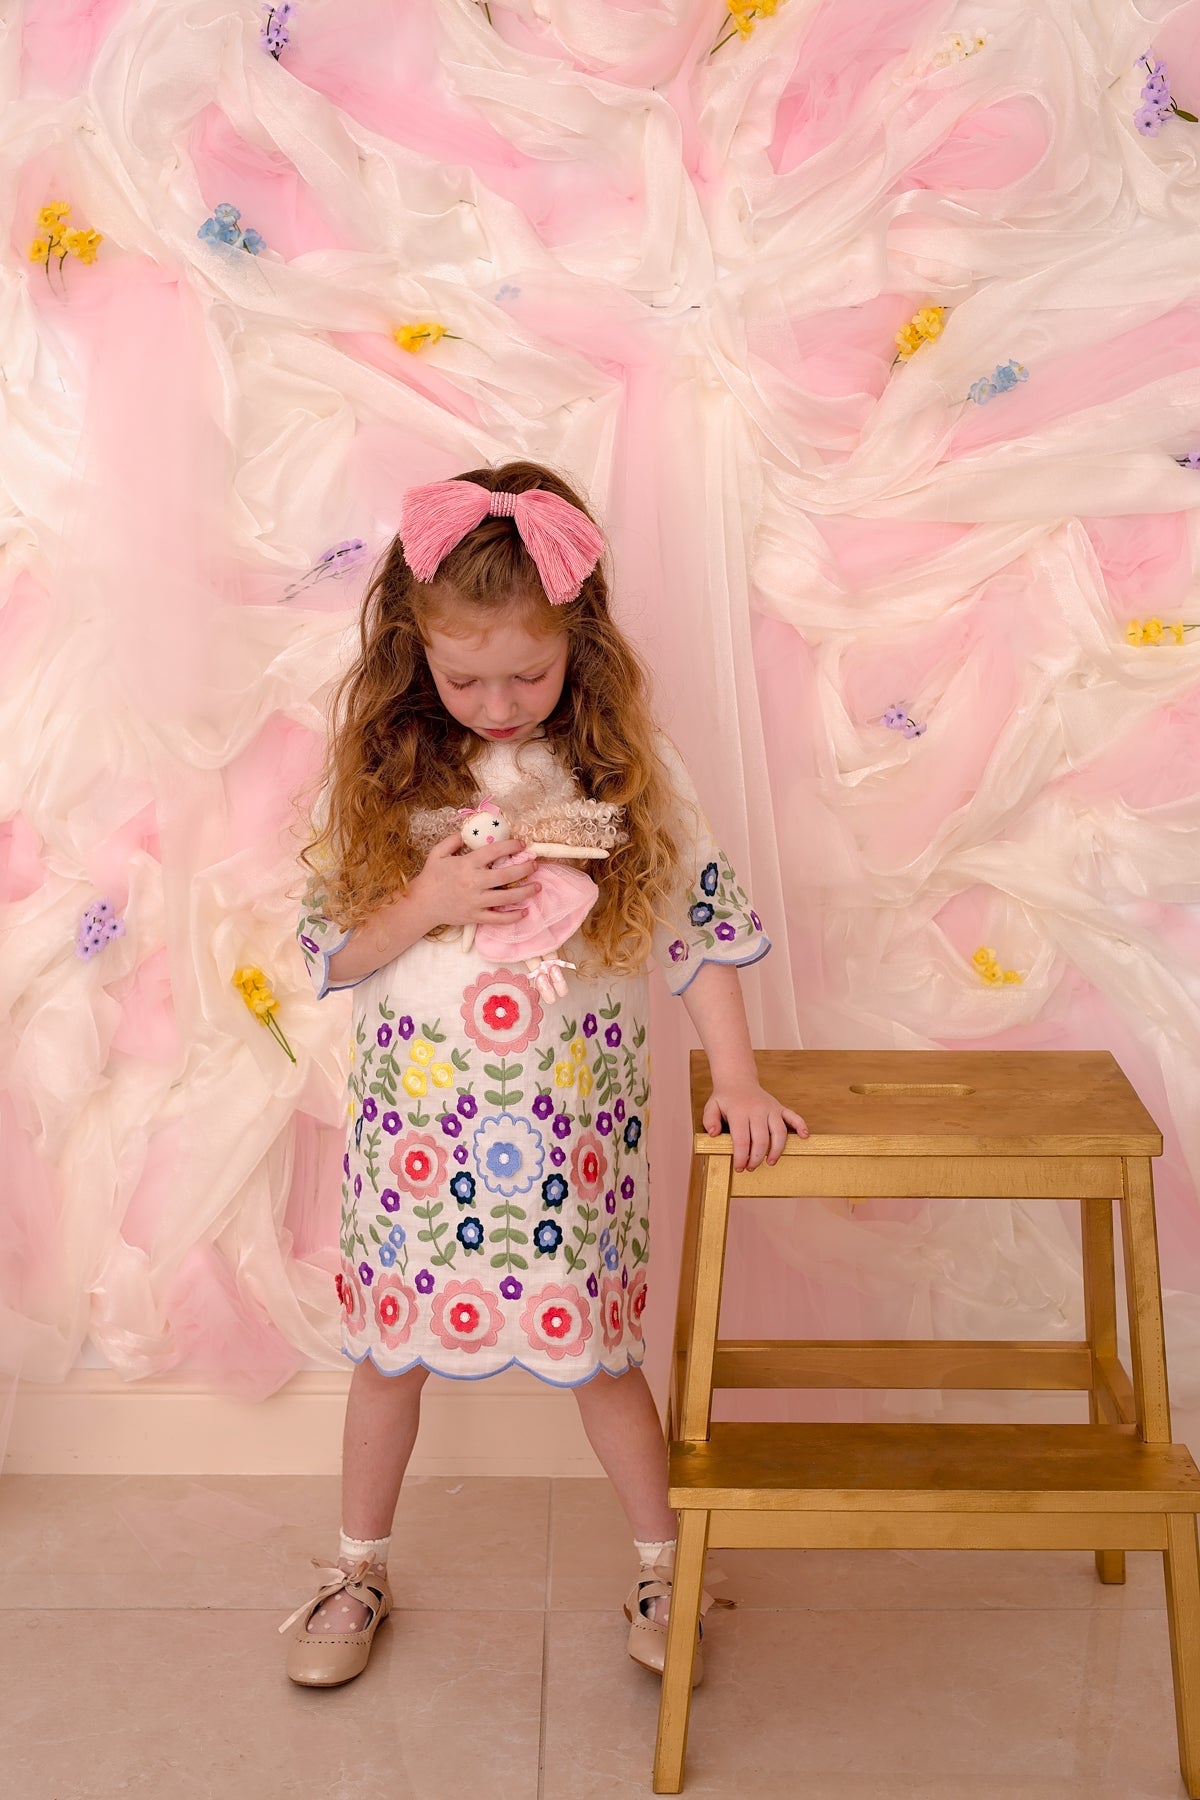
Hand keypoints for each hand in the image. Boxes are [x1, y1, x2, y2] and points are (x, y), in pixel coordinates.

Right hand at [409, 833, 539, 928]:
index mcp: (467, 864)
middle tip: (535, 865)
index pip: (494, 852)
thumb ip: (452, 841)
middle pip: (507, 875)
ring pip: (507, 898)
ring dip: (526, 892)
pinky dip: (513, 917)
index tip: (522, 844)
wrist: (422, 904)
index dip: (511, 846)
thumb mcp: (438, 853)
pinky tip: (525, 912)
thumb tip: (466, 832)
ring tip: (538, 886)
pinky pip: (498, 919)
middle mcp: (474, 882)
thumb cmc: (431, 877)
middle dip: (525, 868)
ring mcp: (476, 901)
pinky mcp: (475, 916)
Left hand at [701, 1083, 807, 1172]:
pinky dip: (801, 1126)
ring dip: (776, 1150)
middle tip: (751, 1168)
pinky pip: (793, 1116)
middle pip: (761, 1140)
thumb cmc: (724, 1099)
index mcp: (739, 1112)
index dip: (742, 1157)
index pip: (742, 1140)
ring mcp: (771, 1108)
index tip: (739, 1168)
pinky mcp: (779, 1108)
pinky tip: (804, 1137)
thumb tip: (714, 1134)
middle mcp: (757, 1110)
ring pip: (779, 1132)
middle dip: (756, 1158)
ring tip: (770, 1162)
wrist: (738, 1080)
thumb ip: (710, 1121)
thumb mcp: (711, 1107)